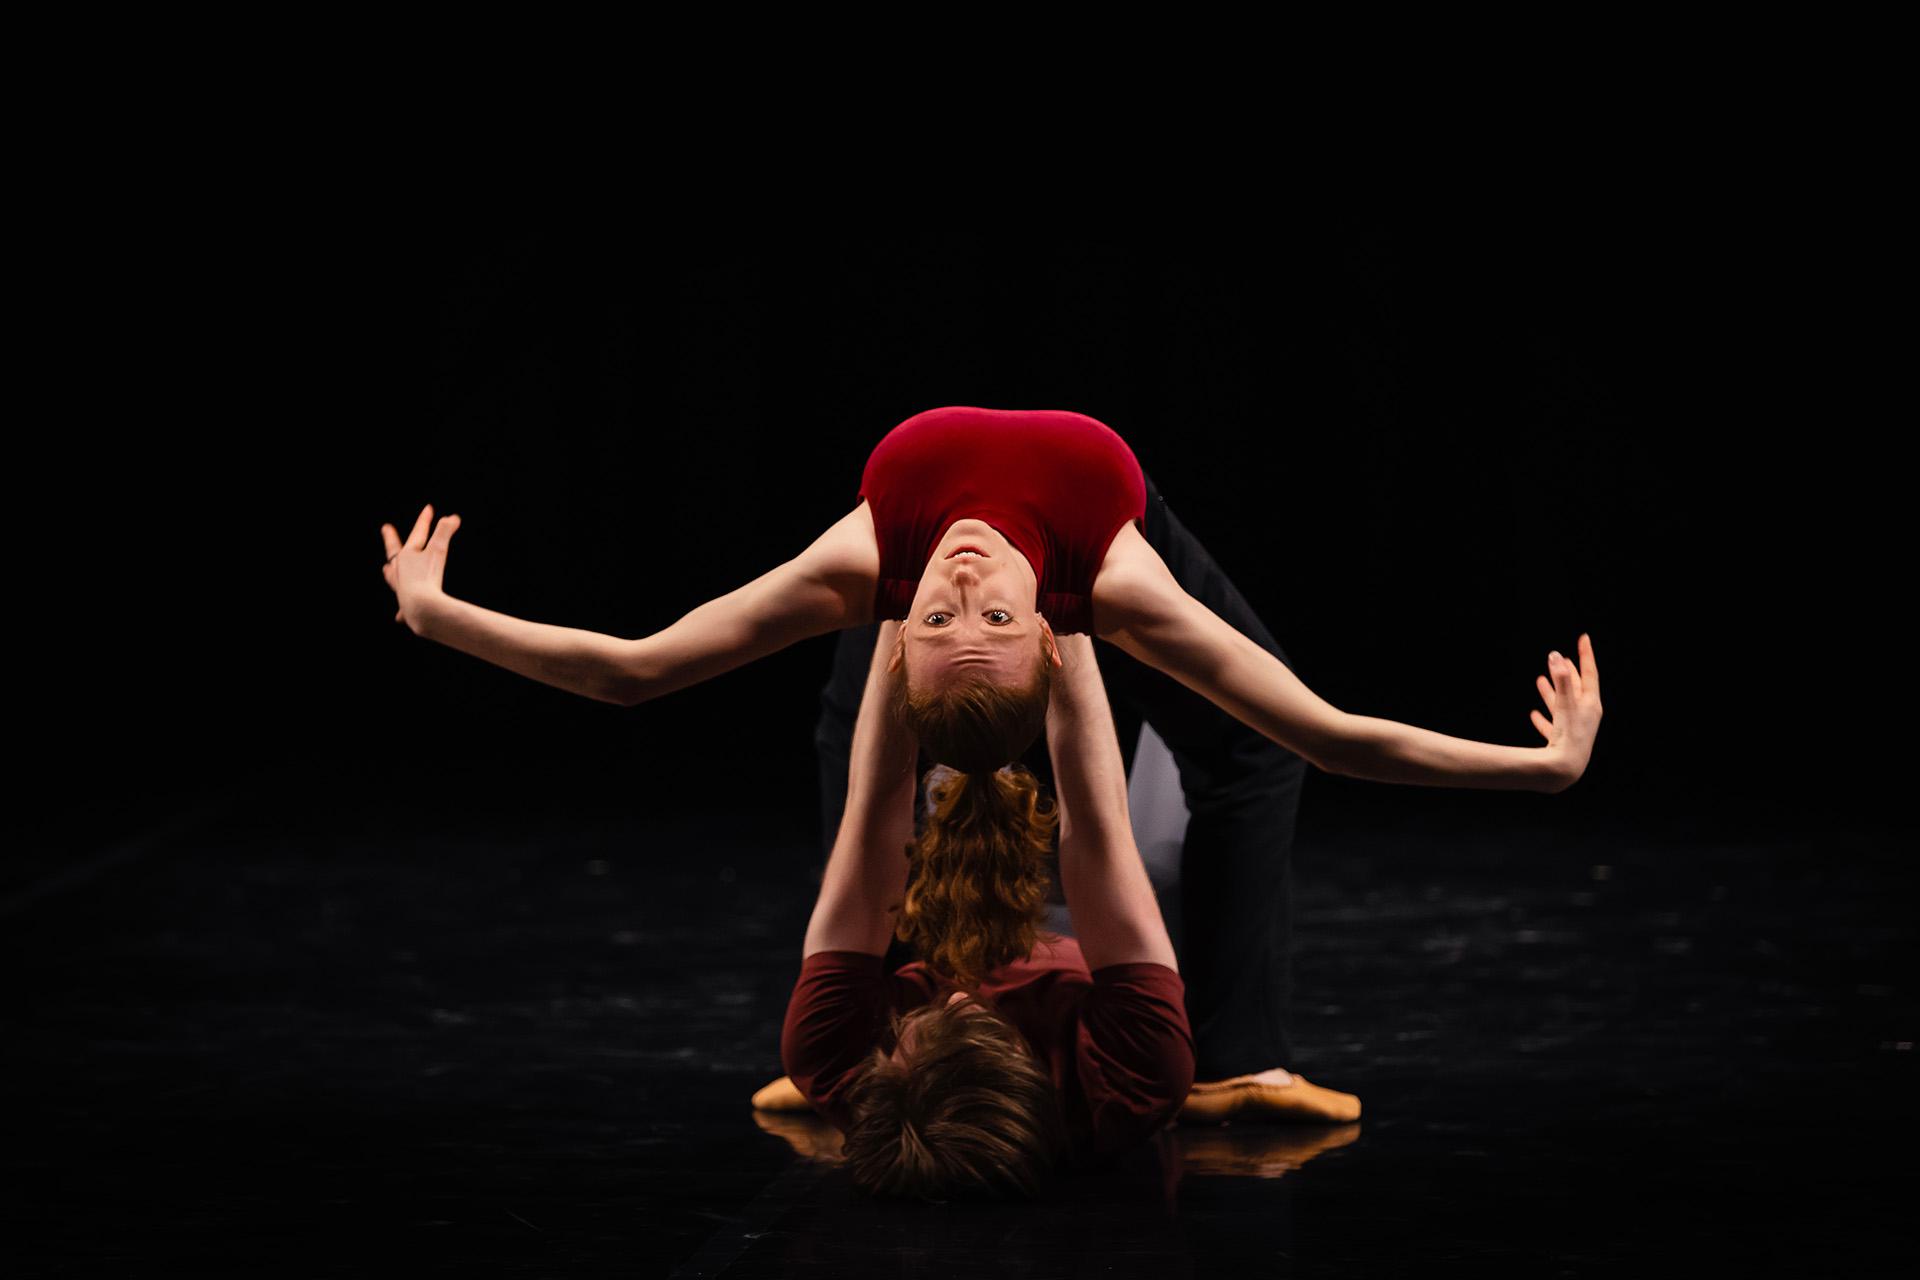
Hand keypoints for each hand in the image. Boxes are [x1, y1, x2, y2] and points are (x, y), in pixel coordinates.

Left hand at [380, 503, 460, 633]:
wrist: (422, 607)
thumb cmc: (429, 578)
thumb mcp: (438, 551)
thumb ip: (445, 532)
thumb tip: (453, 517)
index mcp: (406, 556)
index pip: (417, 533)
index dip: (425, 520)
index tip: (429, 508)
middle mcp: (399, 571)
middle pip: (394, 552)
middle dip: (392, 539)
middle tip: (386, 529)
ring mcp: (401, 588)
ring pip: (392, 577)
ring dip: (390, 572)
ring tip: (386, 570)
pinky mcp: (405, 607)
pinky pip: (402, 608)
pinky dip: (401, 611)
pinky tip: (398, 617)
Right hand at [1529, 632, 1601, 793]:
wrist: (1566, 770)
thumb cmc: (1569, 736)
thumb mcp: (1566, 704)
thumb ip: (1561, 679)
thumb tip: (1556, 655)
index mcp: (1591, 705)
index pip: (1590, 673)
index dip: (1586, 655)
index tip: (1584, 638)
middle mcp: (1586, 716)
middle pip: (1577, 688)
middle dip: (1568, 673)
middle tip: (1561, 658)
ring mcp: (1574, 730)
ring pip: (1563, 705)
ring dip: (1552, 692)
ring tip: (1541, 680)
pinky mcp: (1562, 743)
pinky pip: (1553, 726)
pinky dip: (1544, 718)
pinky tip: (1534, 715)